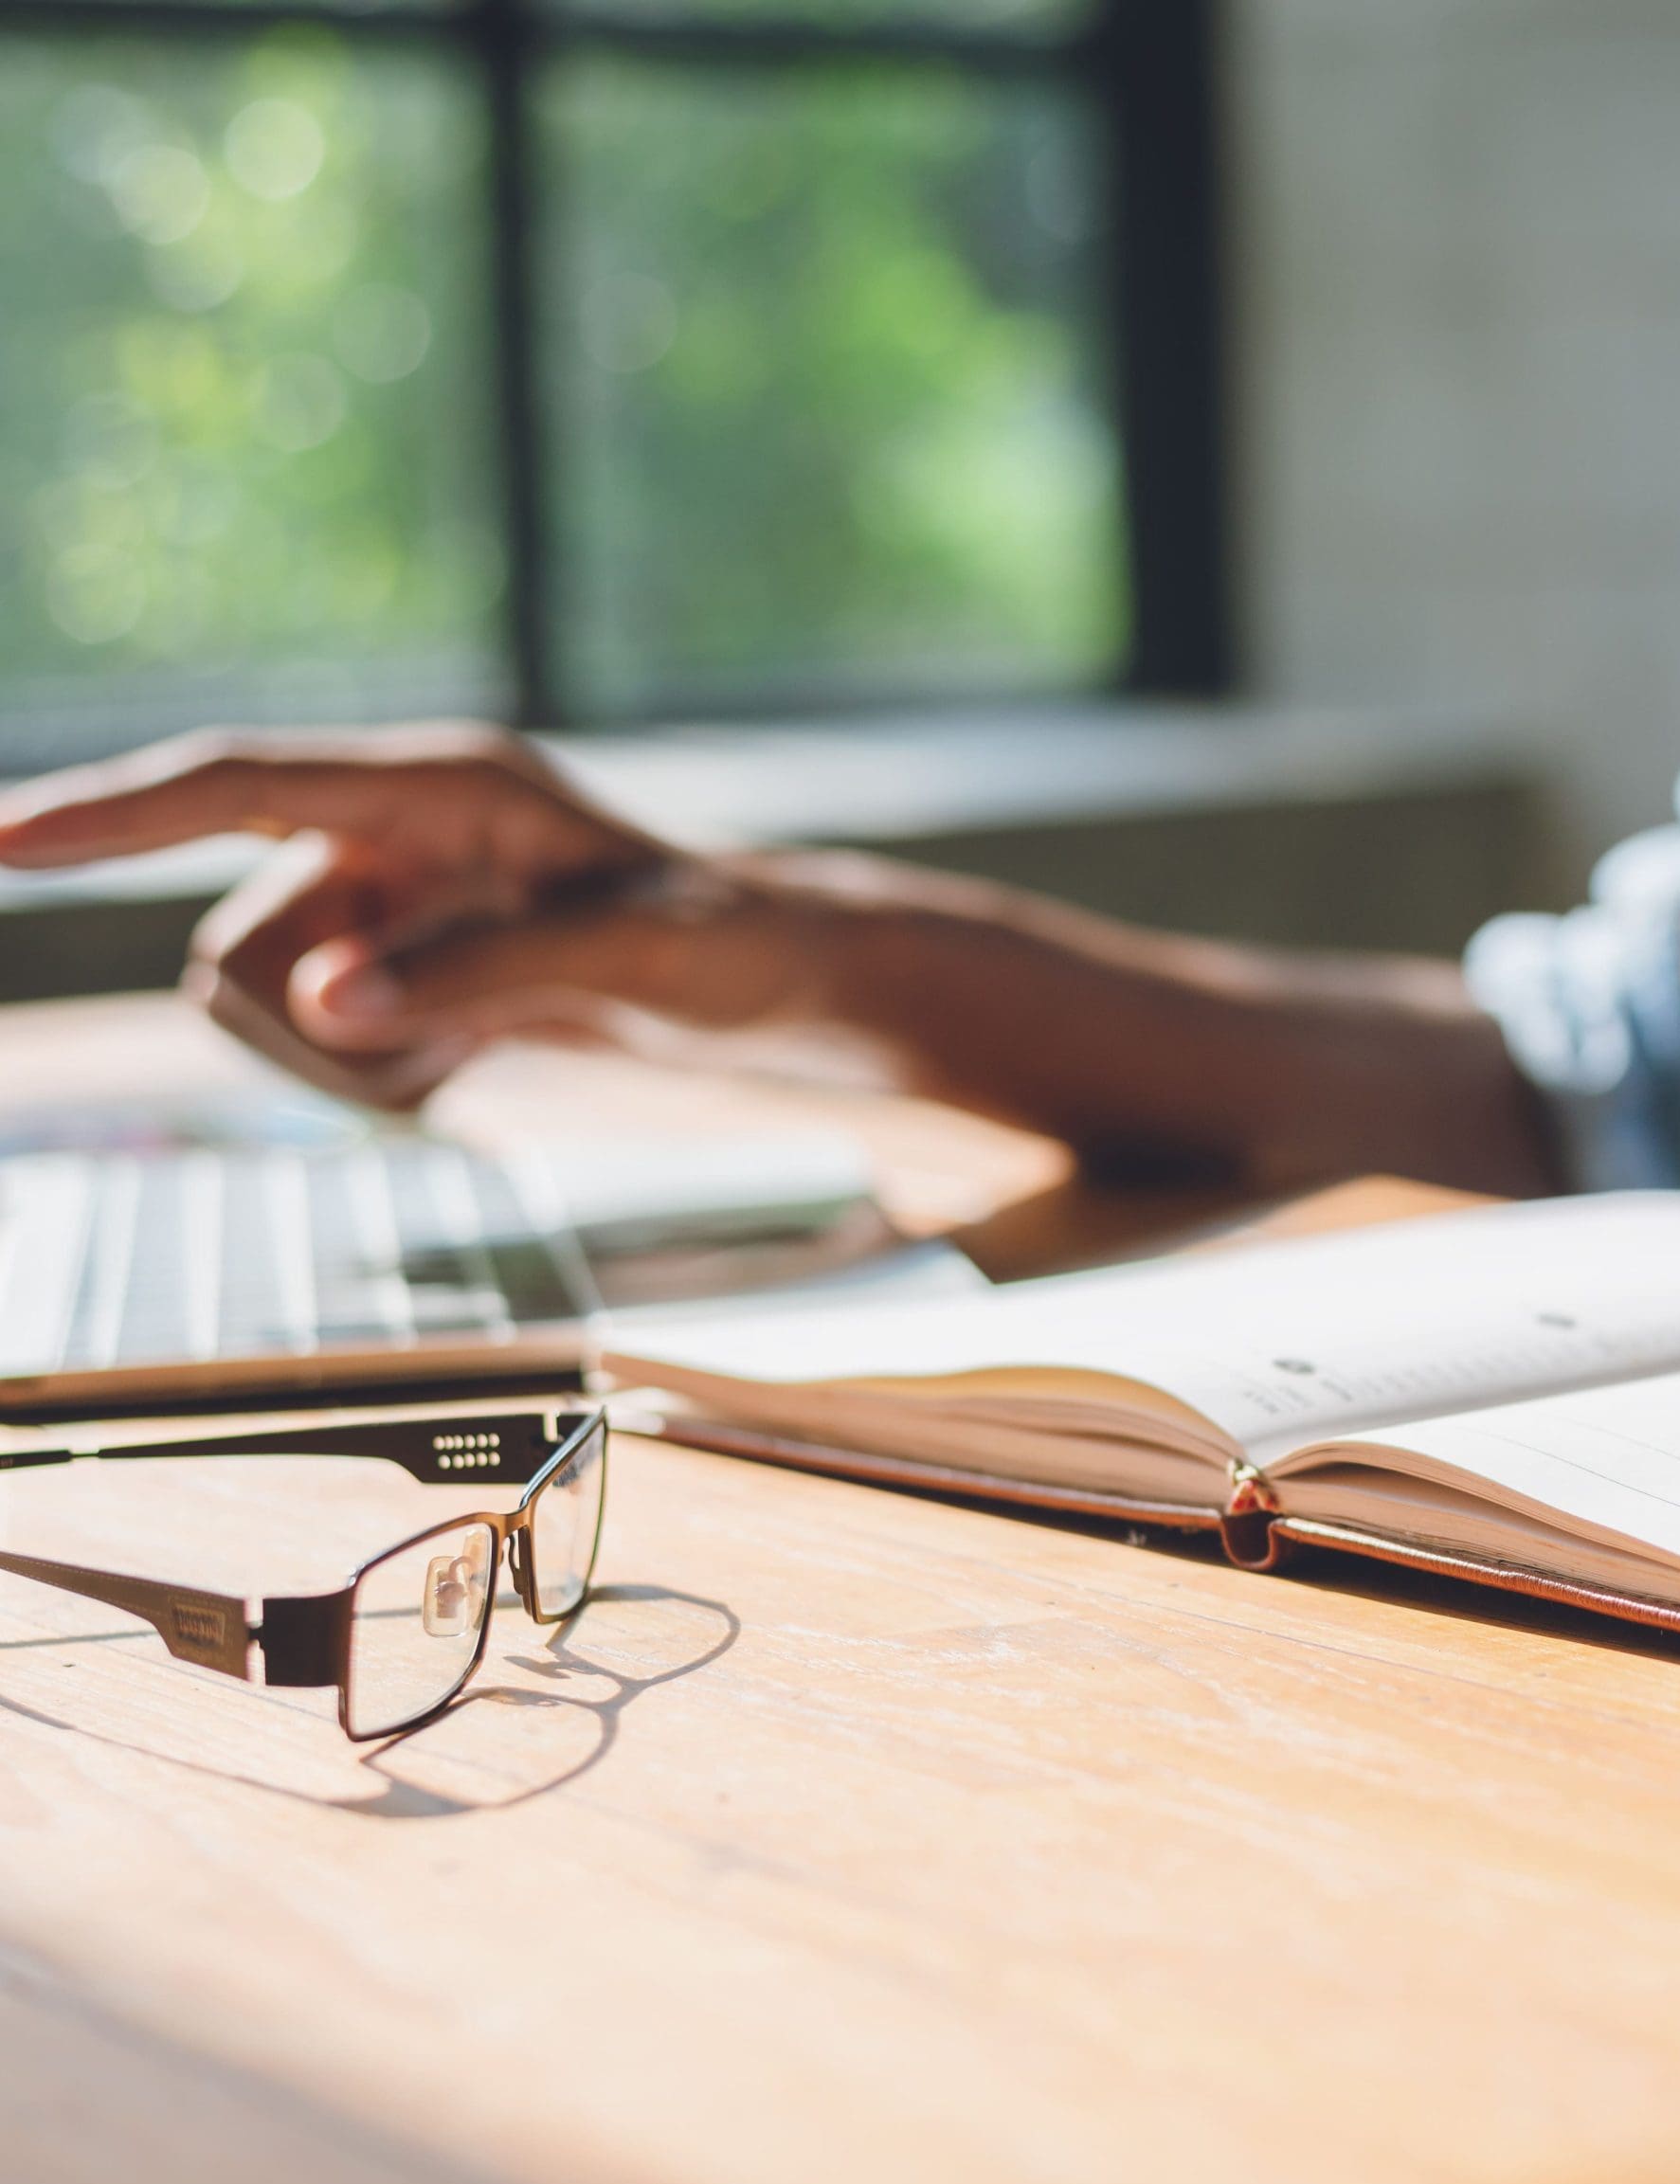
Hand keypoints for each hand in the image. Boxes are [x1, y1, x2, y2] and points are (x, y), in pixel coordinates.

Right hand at [0, 726, 739, 1106]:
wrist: (776, 986)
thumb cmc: (728, 945)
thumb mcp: (624, 960)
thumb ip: (473, 977)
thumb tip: (324, 1005)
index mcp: (438, 785)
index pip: (235, 784)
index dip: (110, 813)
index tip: (0, 842)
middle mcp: (394, 835)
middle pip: (242, 943)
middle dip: (314, 1020)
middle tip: (450, 1038)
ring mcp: (390, 908)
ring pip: (276, 1010)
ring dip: (358, 1059)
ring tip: (483, 1042)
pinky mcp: (401, 973)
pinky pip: (328, 1052)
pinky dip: (388, 1078)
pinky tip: (480, 1056)